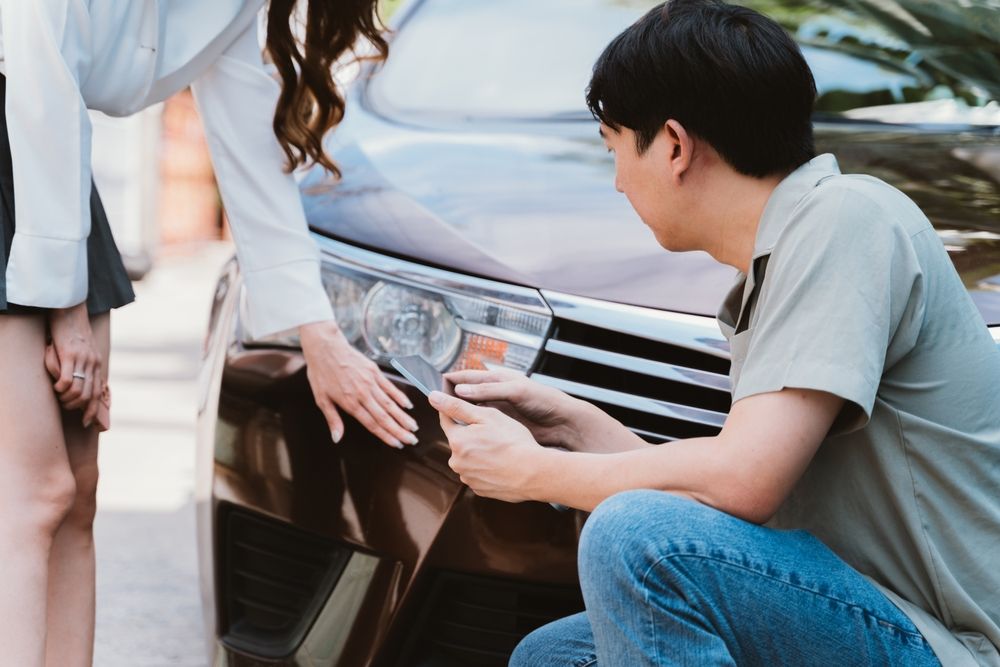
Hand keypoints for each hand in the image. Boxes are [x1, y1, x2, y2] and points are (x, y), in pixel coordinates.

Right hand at [47, 303, 103, 427]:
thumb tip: (82, 379)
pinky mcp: (69, 355)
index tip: (86, 422)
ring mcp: (82, 359)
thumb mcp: (85, 349)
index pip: (98, 393)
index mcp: (97, 363)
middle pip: (89, 395)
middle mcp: (93, 363)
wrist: (70, 311)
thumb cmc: (73, 331)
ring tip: (59, 397)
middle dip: (77, 406)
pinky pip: (67, 379)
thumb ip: (85, 364)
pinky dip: (61, 387)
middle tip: (65, 406)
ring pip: (78, 390)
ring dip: (67, 398)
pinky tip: (56, 387)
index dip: (93, 410)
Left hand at [299, 320, 417, 448]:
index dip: (386, 436)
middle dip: (400, 430)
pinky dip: (399, 397)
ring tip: (413, 427)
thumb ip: (332, 419)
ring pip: (390, 403)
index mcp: (350, 403)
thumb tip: (337, 438)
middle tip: (412, 440)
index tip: (397, 444)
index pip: (372, 424)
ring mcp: (370, 382)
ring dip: (403, 416)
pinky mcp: (374, 371)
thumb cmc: (320, 372)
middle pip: (385, 416)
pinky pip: (389, 387)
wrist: (325, 346)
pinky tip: (407, 405)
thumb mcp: (321, 398)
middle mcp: (363, 394)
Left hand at [430, 390, 545, 502]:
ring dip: (479, 452)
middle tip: (493, 431)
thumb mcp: (487, 416)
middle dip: (471, 434)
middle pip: (459, 441)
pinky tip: (502, 463)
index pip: (446, 420)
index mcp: (457, 441)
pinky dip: (486, 467)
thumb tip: (433, 397)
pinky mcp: (479, 490)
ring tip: (500, 449)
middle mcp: (457, 462)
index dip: (454, 411)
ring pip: (469, 458)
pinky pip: (478, 473)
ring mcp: (468, 478)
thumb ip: (457, 406)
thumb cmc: (514, 442)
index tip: (462, 406)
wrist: (534, 474)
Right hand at [446, 368, 583, 448]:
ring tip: (445, 422)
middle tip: (435, 406)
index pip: (467, 376)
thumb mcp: (516, 391)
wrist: (564, 424)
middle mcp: (495, 393)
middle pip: (466, 394)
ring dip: (461, 415)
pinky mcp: (502, 425)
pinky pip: (481, 425)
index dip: (451, 380)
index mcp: (498, 379)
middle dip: (452, 399)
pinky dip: (471, 428)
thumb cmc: (544, 401)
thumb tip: (460, 390)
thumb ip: (488, 390)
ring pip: (472, 412)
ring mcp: (498, 410)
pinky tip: (465, 434)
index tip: (434, 385)